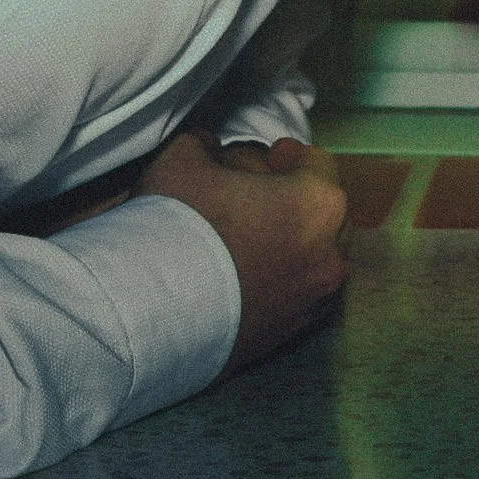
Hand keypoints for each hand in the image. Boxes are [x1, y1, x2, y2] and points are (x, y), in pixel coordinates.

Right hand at [135, 131, 350, 379]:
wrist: (148, 313)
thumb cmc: (176, 227)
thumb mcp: (183, 159)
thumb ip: (207, 144)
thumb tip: (209, 148)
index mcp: (320, 204)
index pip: (317, 164)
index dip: (291, 155)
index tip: (273, 155)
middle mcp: (331, 253)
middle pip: (321, 212)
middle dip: (294, 199)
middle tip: (257, 195)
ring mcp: (315, 299)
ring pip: (312, 255)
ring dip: (289, 241)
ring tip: (249, 236)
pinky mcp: (291, 333)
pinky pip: (296, 293)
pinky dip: (279, 279)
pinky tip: (243, 274)